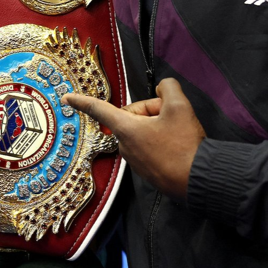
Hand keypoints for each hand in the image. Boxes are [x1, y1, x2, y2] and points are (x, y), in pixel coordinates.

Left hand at [63, 78, 205, 200]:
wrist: (200, 180)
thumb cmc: (185, 145)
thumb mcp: (180, 106)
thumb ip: (167, 87)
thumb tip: (163, 88)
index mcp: (126, 128)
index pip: (99, 108)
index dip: (82, 100)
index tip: (66, 98)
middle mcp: (125, 145)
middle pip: (132, 115)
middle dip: (151, 111)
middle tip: (171, 118)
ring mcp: (135, 160)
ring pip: (142, 129)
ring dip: (158, 126)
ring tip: (177, 135)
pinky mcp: (146, 170)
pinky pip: (148, 145)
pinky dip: (161, 140)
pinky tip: (177, 146)